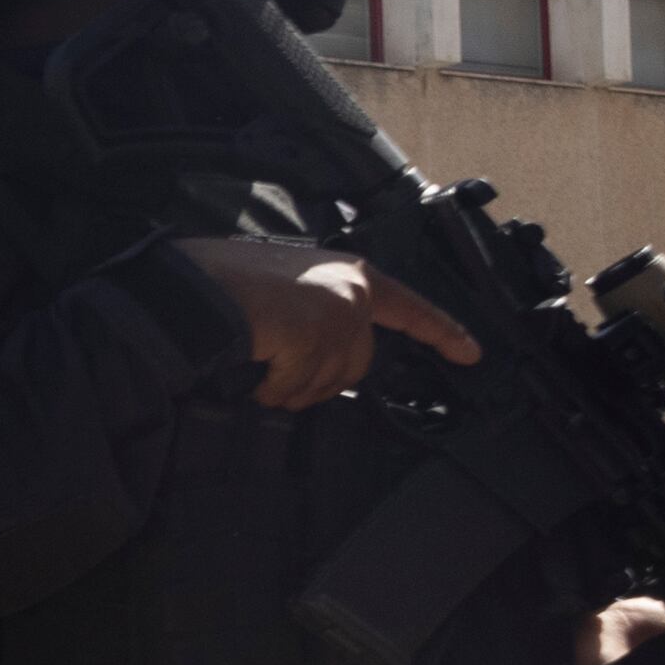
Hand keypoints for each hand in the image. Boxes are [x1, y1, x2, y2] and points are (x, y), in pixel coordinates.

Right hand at [176, 235, 478, 411]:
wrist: (193, 286)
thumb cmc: (224, 280)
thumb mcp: (287, 284)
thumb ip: (317, 309)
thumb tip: (313, 358)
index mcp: (352, 273)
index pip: (411, 308)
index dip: (442, 332)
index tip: (470, 354)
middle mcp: (355, 293)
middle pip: (356, 363)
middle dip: (316, 377)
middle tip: (276, 369)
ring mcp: (338, 318)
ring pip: (327, 383)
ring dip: (289, 386)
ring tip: (256, 362)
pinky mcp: (316, 341)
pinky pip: (297, 390)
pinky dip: (269, 390)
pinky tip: (248, 370)